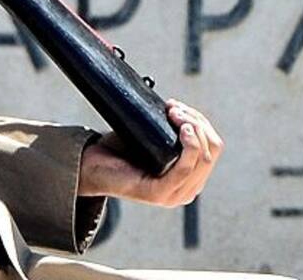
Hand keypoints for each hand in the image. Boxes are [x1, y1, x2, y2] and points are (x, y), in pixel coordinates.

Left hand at [76, 100, 221, 206]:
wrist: (89, 166)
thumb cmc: (120, 149)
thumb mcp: (154, 138)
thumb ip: (172, 130)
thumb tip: (181, 109)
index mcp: (190, 178)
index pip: (214, 147)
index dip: (201, 122)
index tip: (178, 107)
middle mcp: (187, 190)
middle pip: (212, 150)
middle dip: (197, 122)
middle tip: (174, 108)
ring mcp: (174, 195)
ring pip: (203, 158)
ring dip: (192, 128)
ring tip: (173, 113)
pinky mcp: (159, 195)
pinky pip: (185, 169)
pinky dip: (189, 147)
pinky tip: (182, 131)